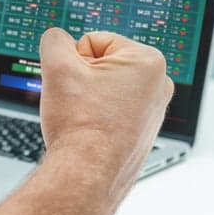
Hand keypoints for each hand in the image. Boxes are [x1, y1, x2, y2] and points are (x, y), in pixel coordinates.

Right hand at [38, 28, 173, 214]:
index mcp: (148, 61)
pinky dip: (97, 115)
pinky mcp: (143, 130)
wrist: (84, 176)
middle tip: (78, 103)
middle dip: (82, 78)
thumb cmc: (80, 125)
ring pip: (104, 87)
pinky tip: (90, 131)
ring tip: (84, 118)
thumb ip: (54, 40)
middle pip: (101, 63)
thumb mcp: (56, 67)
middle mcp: (159, 84)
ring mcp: (154, 109)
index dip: (74, 62)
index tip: (76, 86)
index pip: (92, 41)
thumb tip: (58, 39)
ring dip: (87, 97)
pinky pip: (111, 108)